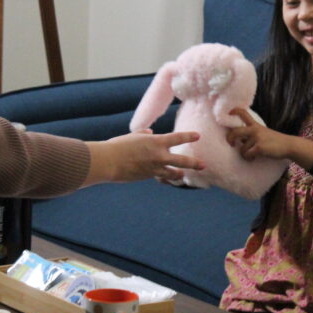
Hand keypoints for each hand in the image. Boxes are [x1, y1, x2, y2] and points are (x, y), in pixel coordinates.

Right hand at [85, 130, 204, 184]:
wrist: (109, 162)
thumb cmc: (119, 146)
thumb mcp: (133, 136)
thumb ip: (144, 135)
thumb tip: (150, 133)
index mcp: (156, 142)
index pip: (178, 138)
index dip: (189, 136)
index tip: (197, 136)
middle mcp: (159, 156)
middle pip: (182, 161)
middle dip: (194, 163)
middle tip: (203, 165)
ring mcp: (154, 168)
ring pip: (173, 174)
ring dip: (178, 174)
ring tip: (182, 175)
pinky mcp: (148, 176)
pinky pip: (159, 177)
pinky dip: (163, 177)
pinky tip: (165, 179)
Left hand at [226, 108, 307, 162]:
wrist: (288, 145)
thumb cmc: (274, 140)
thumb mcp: (263, 132)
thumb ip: (252, 133)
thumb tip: (238, 138)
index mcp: (255, 125)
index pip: (243, 113)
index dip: (233, 112)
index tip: (228, 113)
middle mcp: (255, 130)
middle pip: (235, 131)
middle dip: (230, 138)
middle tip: (231, 143)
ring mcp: (257, 138)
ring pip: (242, 148)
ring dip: (244, 154)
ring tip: (250, 155)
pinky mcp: (260, 148)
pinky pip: (247, 154)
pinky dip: (249, 158)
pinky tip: (253, 158)